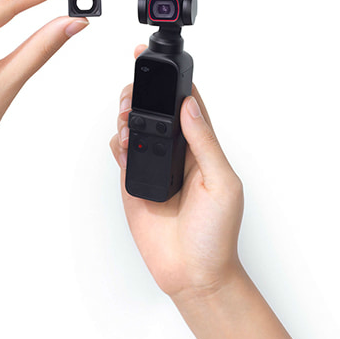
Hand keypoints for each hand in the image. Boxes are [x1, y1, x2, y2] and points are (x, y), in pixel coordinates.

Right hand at [110, 45, 244, 301]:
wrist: (193, 275)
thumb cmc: (217, 234)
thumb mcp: (221, 182)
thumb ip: (204, 142)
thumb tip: (190, 106)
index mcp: (203, 149)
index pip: (189, 106)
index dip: (176, 83)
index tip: (162, 63)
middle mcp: (177, 154)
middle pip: (156, 111)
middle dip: (142, 95)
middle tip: (134, 92)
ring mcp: (153, 167)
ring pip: (135, 127)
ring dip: (127, 115)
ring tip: (127, 118)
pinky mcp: (133, 183)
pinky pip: (121, 154)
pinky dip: (118, 143)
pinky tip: (123, 142)